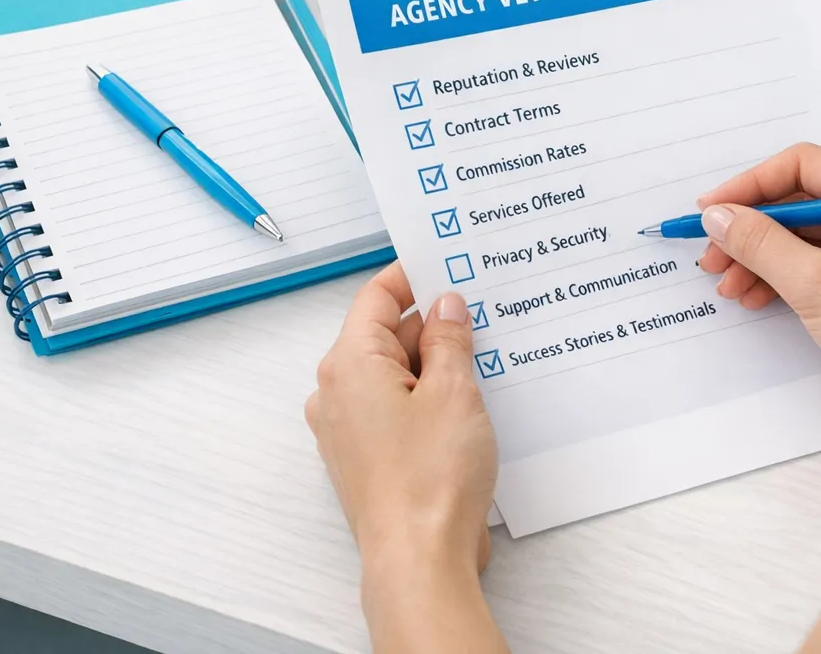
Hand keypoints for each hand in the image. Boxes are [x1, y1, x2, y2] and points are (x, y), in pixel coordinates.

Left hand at [306, 262, 496, 571]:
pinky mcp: (369, 457)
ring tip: (483, 358)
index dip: (413, 276)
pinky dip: (428, 397)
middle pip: (385, 335)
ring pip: (394, 374)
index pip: (376, 297)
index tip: (446, 263)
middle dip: (432, 322)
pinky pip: (397, 408)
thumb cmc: (429, 480)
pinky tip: (468, 401)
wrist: (419, 558)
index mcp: (348, 364)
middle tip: (480, 311)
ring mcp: (350, 428)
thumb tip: (447, 309)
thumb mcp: (455, 390)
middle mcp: (338, 393)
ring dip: (435, 363)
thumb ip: (450, 339)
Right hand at [698, 143, 820, 434]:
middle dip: (751, 228)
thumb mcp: (817, 283)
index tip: (713, 209)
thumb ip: (761, 243)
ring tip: (728, 284)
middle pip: (800, 203)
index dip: (751, 185)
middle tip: (713, 253)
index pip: (802, 167)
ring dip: (761, 258)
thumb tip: (721, 215)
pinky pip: (817, 268)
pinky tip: (756, 297)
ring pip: (804, 239)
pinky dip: (783, 279)